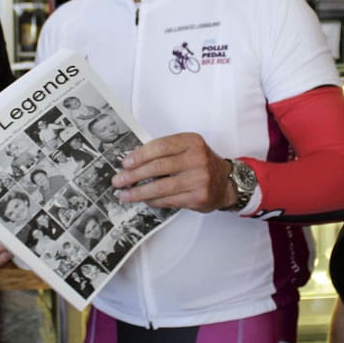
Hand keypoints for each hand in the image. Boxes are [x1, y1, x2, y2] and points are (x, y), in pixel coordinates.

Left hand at [111, 133, 233, 212]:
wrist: (225, 183)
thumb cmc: (200, 163)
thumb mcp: (187, 149)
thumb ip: (165, 151)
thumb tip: (132, 161)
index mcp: (192, 142)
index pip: (161, 147)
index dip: (140, 155)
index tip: (125, 163)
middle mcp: (198, 159)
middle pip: (159, 167)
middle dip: (134, 175)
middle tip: (118, 180)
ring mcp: (199, 179)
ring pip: (162, 187)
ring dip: (139, 192)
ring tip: (124, 195)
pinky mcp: (198, 197)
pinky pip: (169, 200)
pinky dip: (153, 200)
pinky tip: (143, 200)